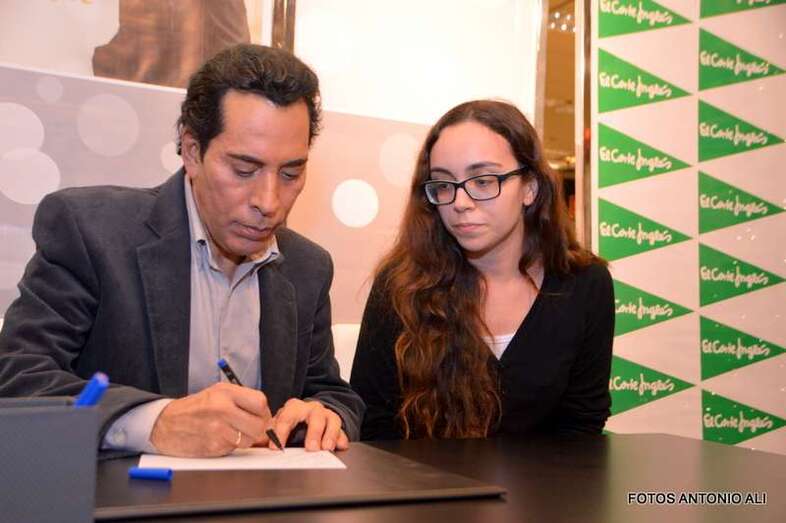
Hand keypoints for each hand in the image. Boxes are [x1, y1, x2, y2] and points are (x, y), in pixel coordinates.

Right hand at [150, 383, 271, 456]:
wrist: (165, 424)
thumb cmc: (195, 408)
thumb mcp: (217, 392)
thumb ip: (242, 400)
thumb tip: (267, 416)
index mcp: (225, 393)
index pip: (260, 402)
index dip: (263, 411)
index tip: (259, 414)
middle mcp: (223, 409)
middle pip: (259, 424)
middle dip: (258, 428)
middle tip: (249, 426)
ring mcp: (218, 429)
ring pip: (250, 439)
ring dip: (246, 439)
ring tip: (233, 431)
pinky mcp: (214, 446)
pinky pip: (235, 448)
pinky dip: (232, 446)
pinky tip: (221, 438)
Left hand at [269, 399, 348, 451]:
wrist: (306, 416)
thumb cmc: (290, 423)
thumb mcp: (277, 426)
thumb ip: (267, 435)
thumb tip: (254, 444)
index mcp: (294, 407)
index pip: (287, 417)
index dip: (281, 433)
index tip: (276, 448)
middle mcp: (311, 409)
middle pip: (315, 416)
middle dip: (313, 432)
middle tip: (311, 448)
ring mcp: (326, 415)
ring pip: (332, 420)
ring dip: (329, 435)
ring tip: (326, 448)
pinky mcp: (336, 425)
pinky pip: (342, 431)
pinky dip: (341, 439)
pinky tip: (340, 446)